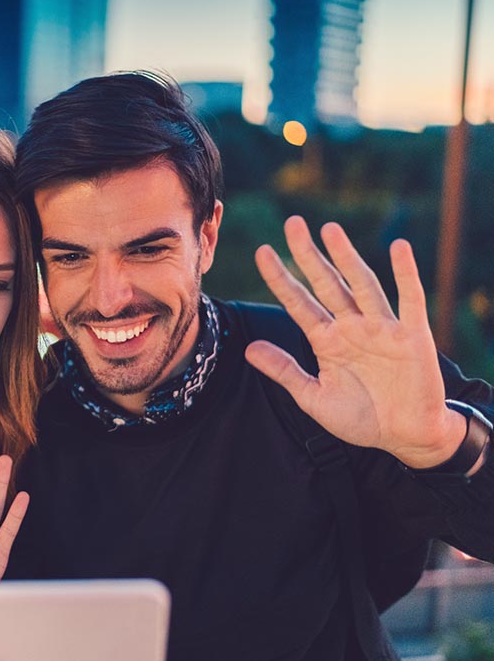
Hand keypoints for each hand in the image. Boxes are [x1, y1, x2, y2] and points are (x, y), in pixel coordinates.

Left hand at [247, 216, 465, 467]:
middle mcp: (352, 327)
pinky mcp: (412, 335)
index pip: (298, 303)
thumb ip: (284, 371)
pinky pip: (410, 299)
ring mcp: (382, 328)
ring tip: (329, 229)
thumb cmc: (361, 418)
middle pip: (326, 284)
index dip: (280, 279)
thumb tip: (248, 347)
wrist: (405, 437)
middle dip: (308, 255)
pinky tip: (398, 247)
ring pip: (361, 284)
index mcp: (327, 341)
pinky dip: (405, 273)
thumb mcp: (313, 398)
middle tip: (291, 224)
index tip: (261, 252)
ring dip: (347, 257)